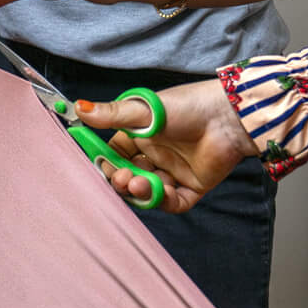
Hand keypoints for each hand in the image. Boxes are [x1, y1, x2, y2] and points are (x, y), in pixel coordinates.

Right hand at [75, 78, 257, 213]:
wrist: (228, 117)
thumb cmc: (189, 106)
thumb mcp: (145, 109)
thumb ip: (112, 115)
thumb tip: (79, 109)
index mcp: (143, 135)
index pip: (116, 154)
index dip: (107, 163)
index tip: (101, 165)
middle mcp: (157, 154)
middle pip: (130, 176)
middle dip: (122, 180)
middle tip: (122, 177)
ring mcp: (174, 171)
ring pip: (148, 191)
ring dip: (141, 190)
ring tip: (140, 182)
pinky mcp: (193, 186)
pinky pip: (173, 202)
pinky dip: (164, 200)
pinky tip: (161, 190)